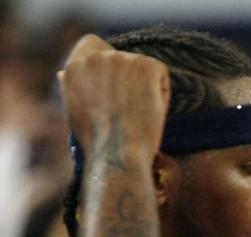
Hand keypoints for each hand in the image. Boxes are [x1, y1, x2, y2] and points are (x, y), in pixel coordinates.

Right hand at [58, 33, 169, 166]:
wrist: (117, 153)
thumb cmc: (98, 142)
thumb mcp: (74, 112)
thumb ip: (72, 88)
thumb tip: (63, 73)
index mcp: (74, 67)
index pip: (93, 45)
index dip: (109, 65)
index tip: (116, 87)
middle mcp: (95, 58)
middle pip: (122, 57)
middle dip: (130, 79)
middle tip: (130, 109)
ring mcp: (121, 59)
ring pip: (143, 69)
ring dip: (146, 89)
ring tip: (138, 116)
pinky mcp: (145, 65)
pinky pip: (161, 76)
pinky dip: (161, 94)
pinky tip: (151, 113)